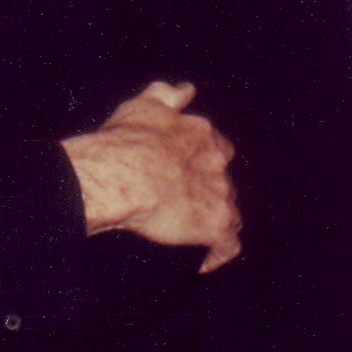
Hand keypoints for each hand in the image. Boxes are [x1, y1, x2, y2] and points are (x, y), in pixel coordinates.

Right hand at [62, 80, 240, 267]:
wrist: (121, 173)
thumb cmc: (126, 140)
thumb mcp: (145, 105)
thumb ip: (167, 94)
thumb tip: (186, 89)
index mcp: (201, 135)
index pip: (216, 149)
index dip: (205, 163)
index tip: (189, 172)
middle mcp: (217, 162)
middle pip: (224, 180)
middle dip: (212, 190)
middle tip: (187, 204)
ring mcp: (219, 194)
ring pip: (230, 210)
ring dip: (216, 220)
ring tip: (196, 235)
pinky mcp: (214, 225)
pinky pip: (227, 245)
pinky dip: (218, 254)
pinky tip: (205, 262)